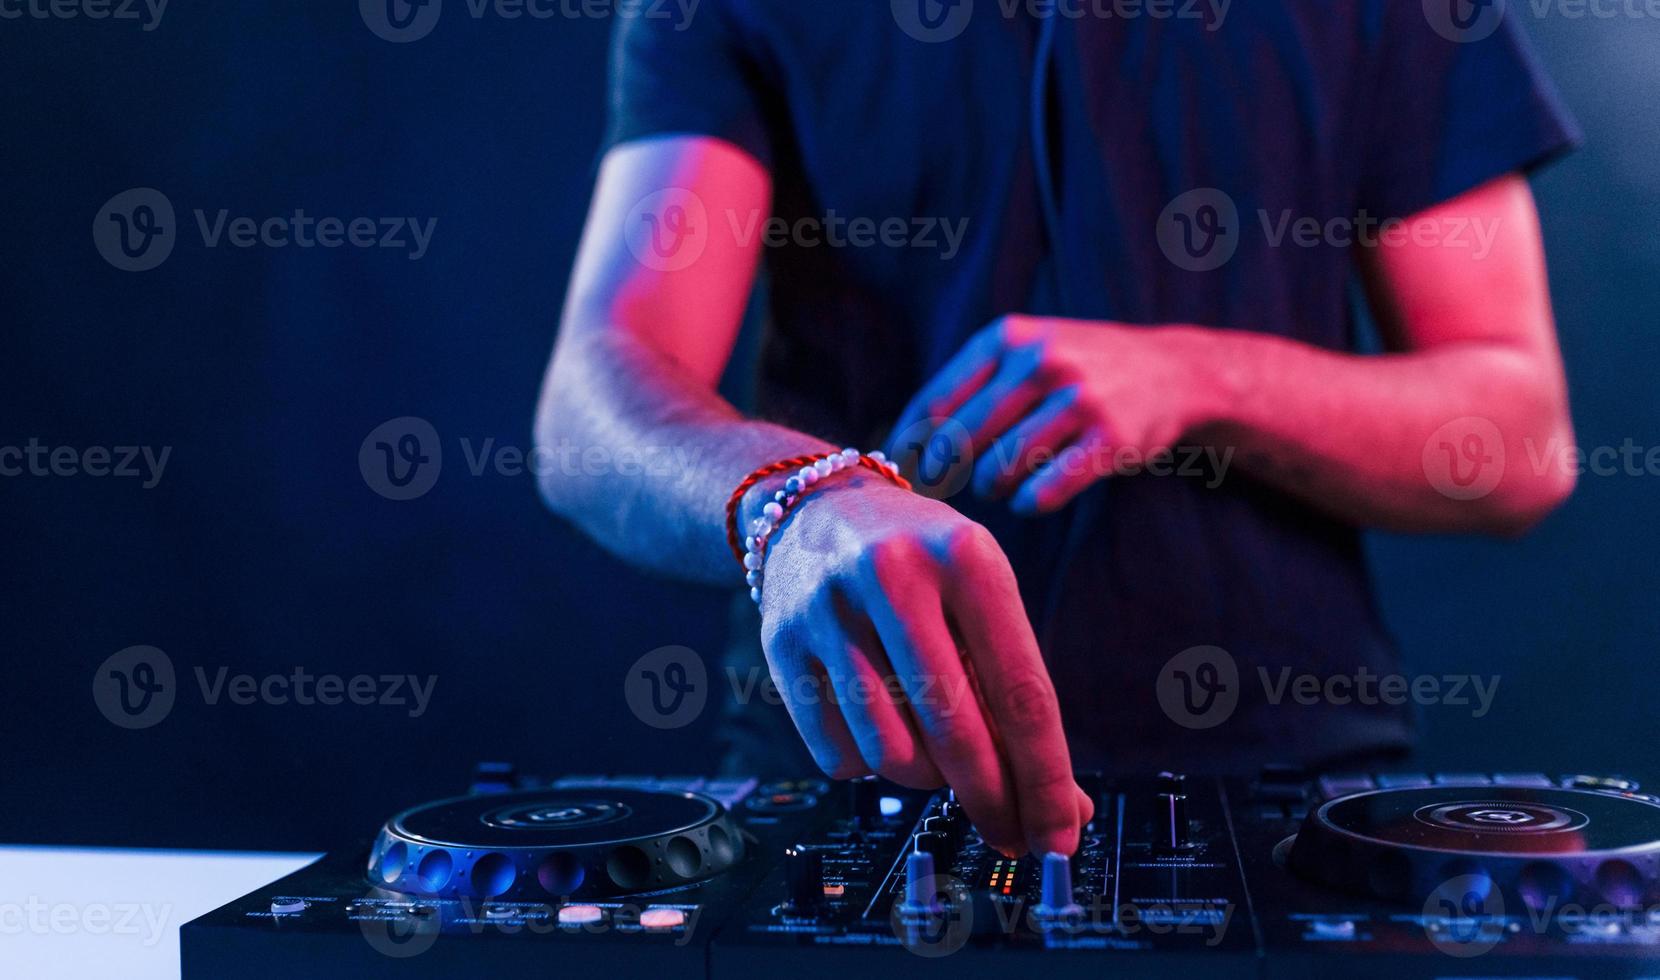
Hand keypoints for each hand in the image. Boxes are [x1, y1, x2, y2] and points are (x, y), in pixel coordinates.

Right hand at [755, 473, 1091, 855]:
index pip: (1021, 691)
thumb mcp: (980, 594)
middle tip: (1010, 833)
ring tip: (935, 750)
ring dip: (927, 778)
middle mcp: (894, 574)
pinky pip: (838, 754)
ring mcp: (830, 609)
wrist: (812, 510)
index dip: (1045, 776)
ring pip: (893, 752)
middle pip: (956, 730)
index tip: (1059, 831)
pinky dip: (870, 764)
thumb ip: (1017, 692)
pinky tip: (879, 724)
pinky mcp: (781, 643)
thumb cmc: (919, 563)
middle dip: (991, 799)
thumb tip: (1065, 806)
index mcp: (966, 556)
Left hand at [887, 316, 1213, 514]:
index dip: (909, 445)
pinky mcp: (1110, 440)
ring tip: (1000, 483)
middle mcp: (1041, 362)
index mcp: (1007, 337)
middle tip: (946, 484)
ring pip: (999, 469)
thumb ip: (969, 385)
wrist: (1172, 372)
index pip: (935, 403)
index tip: (900, 471)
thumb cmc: (1078, 371)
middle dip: (946, 472)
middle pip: (960, 440)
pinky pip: (1044, 491)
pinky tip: (1028, 498)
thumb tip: (901, 443)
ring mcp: (1078, 400)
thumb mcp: (1024, 351)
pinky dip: (1027, 502)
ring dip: (991, 487)